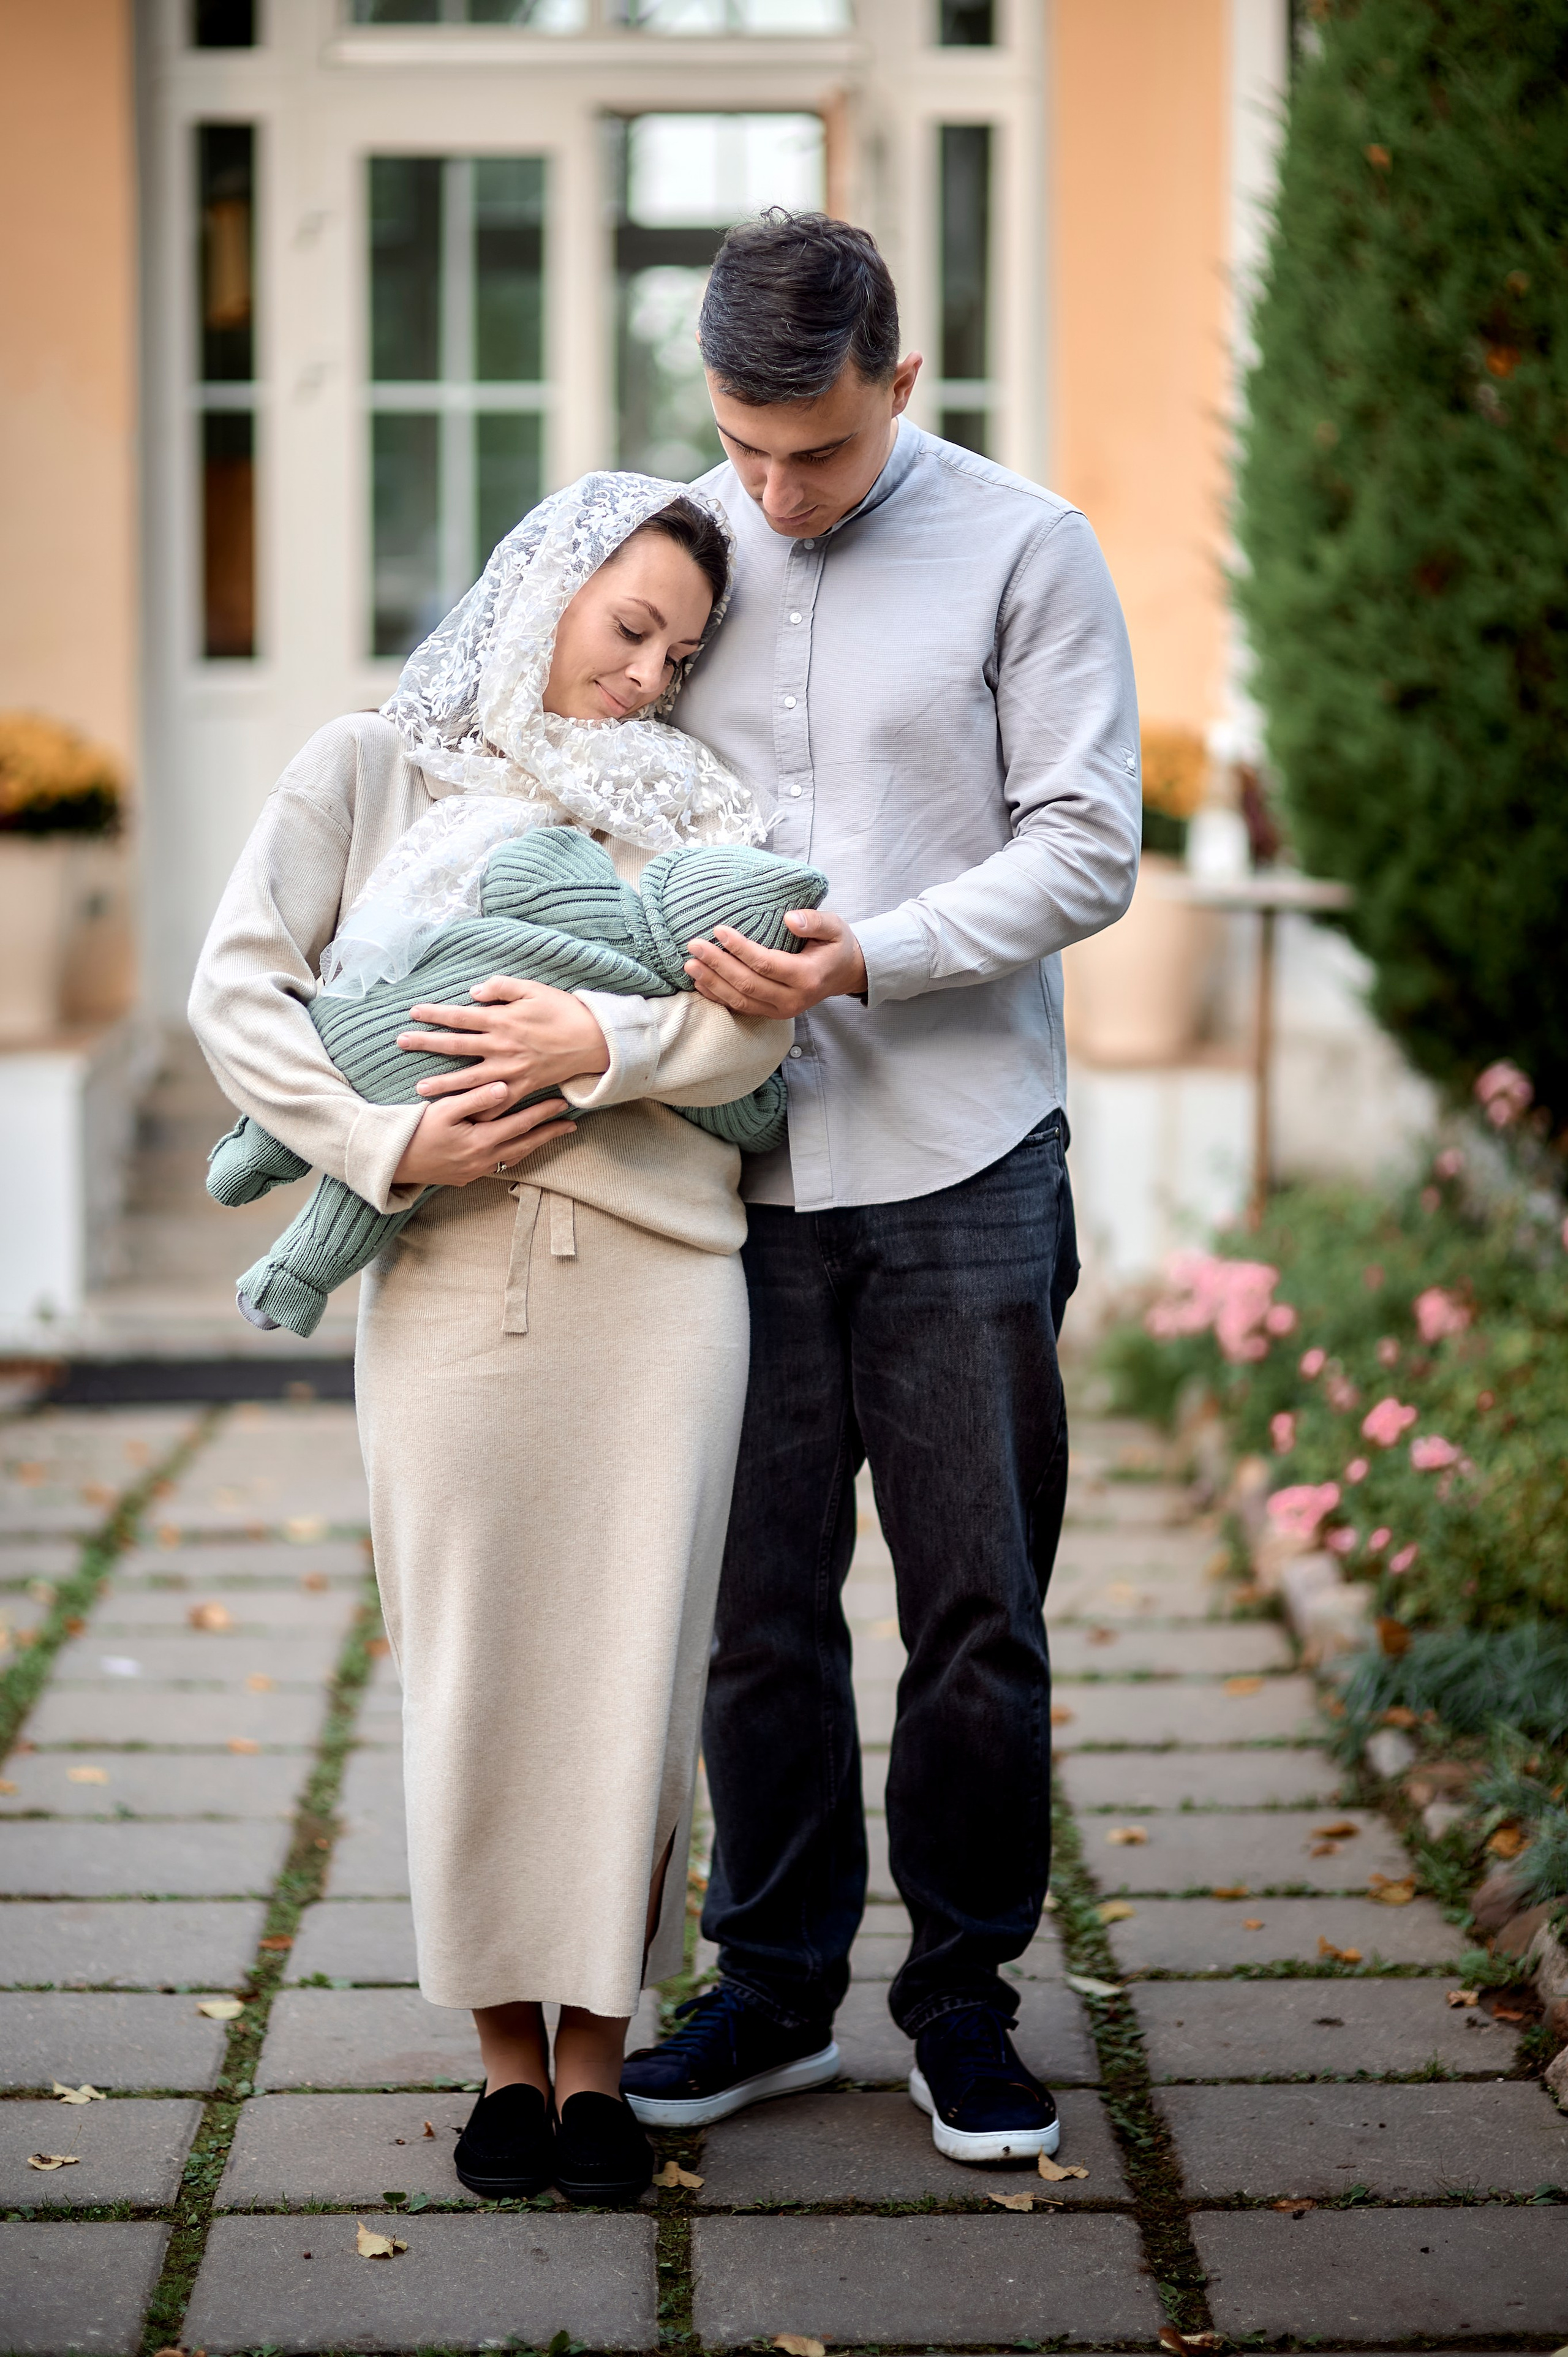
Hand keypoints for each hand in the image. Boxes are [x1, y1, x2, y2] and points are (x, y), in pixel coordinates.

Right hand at [392, 1082, 576, 1188]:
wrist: (392, 1162)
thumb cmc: (415, 1130)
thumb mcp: (443, 1110)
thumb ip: (475, 1098)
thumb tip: (504, 1087)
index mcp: (481, 1141)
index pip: (522, 1124)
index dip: (544, 1113)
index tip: (563, 1103)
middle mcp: (483, 1160)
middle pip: (526, 1144)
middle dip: (549, 1133)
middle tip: (571, 1124)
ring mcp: (475, 1172)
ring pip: (514, 1157)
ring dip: (534, 1145)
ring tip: (550, 1135)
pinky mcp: (466, 1177)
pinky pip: (499, 1165)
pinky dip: (514, 1154)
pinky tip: (517, 1148)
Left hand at [397, 977, 610, 1099]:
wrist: (591, 1039)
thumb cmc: (561, 1011)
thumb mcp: (532, 989)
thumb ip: (501, 988)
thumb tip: (472, 993)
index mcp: (501, 1020)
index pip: (460, 1016)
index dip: (435, 1014)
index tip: (413, 1012)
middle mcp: (501, 1046)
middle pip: (456, 1045)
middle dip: (427, 1044)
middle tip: (401, 1043)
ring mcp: (511, 1069)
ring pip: (470, 1078)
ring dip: (444, 1083)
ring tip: (421, 1087)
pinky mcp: (523, 1086)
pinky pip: (498, 1102)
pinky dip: (480, 1110)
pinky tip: (462, 1115)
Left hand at [683, 908, 867, 1017]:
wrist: (844, 974)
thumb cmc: (836, 946)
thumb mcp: (834, 927)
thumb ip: (815, 921)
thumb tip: (789, 919)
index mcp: (807, 977)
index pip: (766, 964)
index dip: (740, 949)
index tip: (719, 930)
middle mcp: (793, 999)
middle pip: (748, 984)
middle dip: (718, 965)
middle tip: (695, 945)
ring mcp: (781, 1010)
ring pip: (740, 1000)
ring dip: (712, 983)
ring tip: (691, 964)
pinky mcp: (771, 1014)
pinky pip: (740, 1008)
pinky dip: (717, 996)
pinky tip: (700, 982)